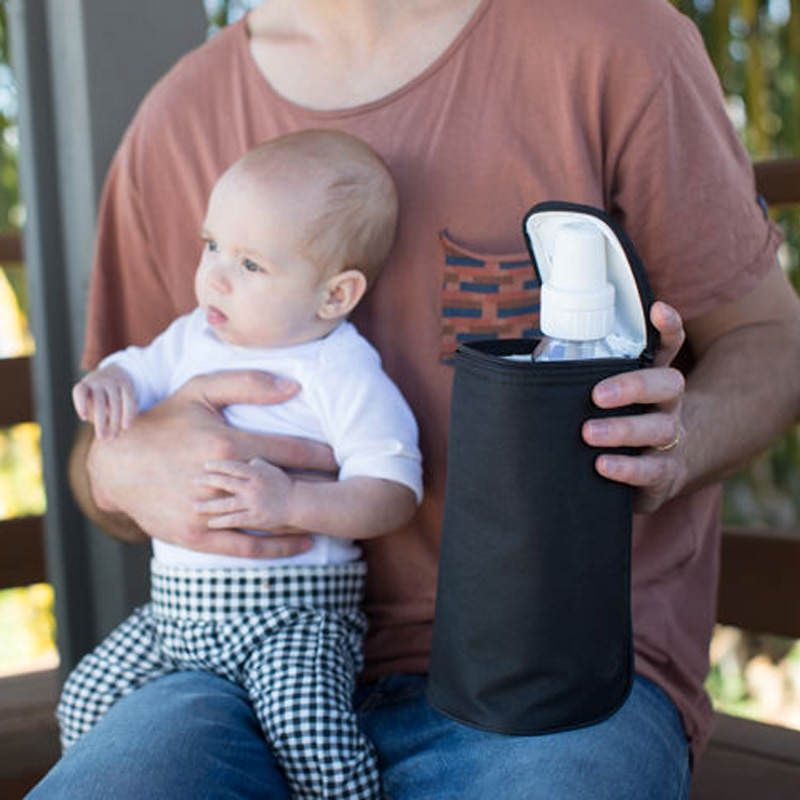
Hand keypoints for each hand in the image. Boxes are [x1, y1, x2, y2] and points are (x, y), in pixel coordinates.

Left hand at [73, 364, 137, 439]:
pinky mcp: (126, 385)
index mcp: (85, 385)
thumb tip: (104, 432)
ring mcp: (114, 382)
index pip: (80, 392)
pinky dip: (128, 414)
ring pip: (115, 403)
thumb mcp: (91, 399)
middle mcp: (98, 381)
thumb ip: (93, 413)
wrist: (116, 372)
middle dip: (101, 421)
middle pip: (99, 402)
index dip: (81, 404)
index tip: (83, 418)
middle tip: (101, 438)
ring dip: (115, 421)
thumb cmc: (98, 394)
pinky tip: (126, 426)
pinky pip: (129, 400)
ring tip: (114, 436)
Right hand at [86, 370, 336, 557]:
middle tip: (350, 486)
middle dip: (321, 486)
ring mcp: (209, 512)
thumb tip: (295, 386)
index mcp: (227, 444)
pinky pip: (247, 547)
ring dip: (306, 517)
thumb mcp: (199, 390)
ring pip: (271, 519)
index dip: (322, 455)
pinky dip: (279, 548)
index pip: (291, 451)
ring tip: (335, 513)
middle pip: (287, 487)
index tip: (344, 456)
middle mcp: (222, 481)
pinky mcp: (196, 537)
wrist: (115, 464)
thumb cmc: (162, 421)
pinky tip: (305, 544)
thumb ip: (248, 383)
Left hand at [194, 457, 293, 530]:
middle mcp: (252, 487)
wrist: (299, 503)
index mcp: (256, 473)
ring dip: (209, 505)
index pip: (232, 466)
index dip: (217, 465)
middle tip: (193, 481)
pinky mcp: (254, 518)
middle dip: (208, 482)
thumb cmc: (286, 485)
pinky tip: (211, 522)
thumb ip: (257, 464)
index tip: (205, 465)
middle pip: (224, 483)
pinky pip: (234, 520)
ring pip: (225, 504)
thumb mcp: (272, 468)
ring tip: (195, 506)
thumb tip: (246, 461)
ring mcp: (252, 503)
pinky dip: (221, 521)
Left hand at [582, 301, 687, 512]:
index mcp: (651, 380)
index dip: (667, 327)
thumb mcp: (605, 400)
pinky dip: (627, 468)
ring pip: (660, 428)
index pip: (668, 346)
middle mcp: (667, 405)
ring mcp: (671, 439)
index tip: (656, 309)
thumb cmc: (617, 425)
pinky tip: (603, 465)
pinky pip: (653, 470)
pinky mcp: (665, 473)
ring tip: (588, 433)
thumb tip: (522, 370)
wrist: (656, 473)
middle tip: (596, 395)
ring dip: (623, 430)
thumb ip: (579, 382)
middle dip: (633, 386)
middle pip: (668, 385)